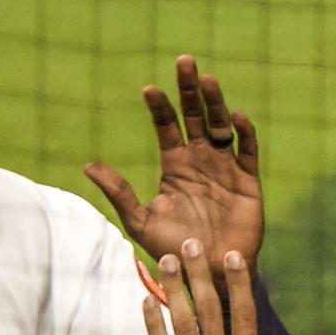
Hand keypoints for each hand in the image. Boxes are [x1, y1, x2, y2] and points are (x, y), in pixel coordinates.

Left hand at [86, 56, 264, 278]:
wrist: (207, 273)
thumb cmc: (173, 249)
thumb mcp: (140, 221)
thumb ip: (119, 193)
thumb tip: (87, 166)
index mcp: (175, 165)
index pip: (166, 126)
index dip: (159, 107)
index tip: (149, 89)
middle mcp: (200, 160)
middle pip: (195, 115)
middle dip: (189, 89)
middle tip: (185, 62)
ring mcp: (225, 167)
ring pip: (221, 125)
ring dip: (216, 102)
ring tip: (208, 80)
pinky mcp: (248, 180)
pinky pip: (247, 150)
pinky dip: (244, 133)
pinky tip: (236, 118)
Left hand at [143, 240, 324, 334]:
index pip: (242, 313)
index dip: (237, 281)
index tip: (231, 256)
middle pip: (207, 308)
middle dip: (198, 273)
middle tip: (190, 243)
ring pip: (180, 322)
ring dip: (172, 289)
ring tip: (166, 261)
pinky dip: (152, 324)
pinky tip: (147, 301)